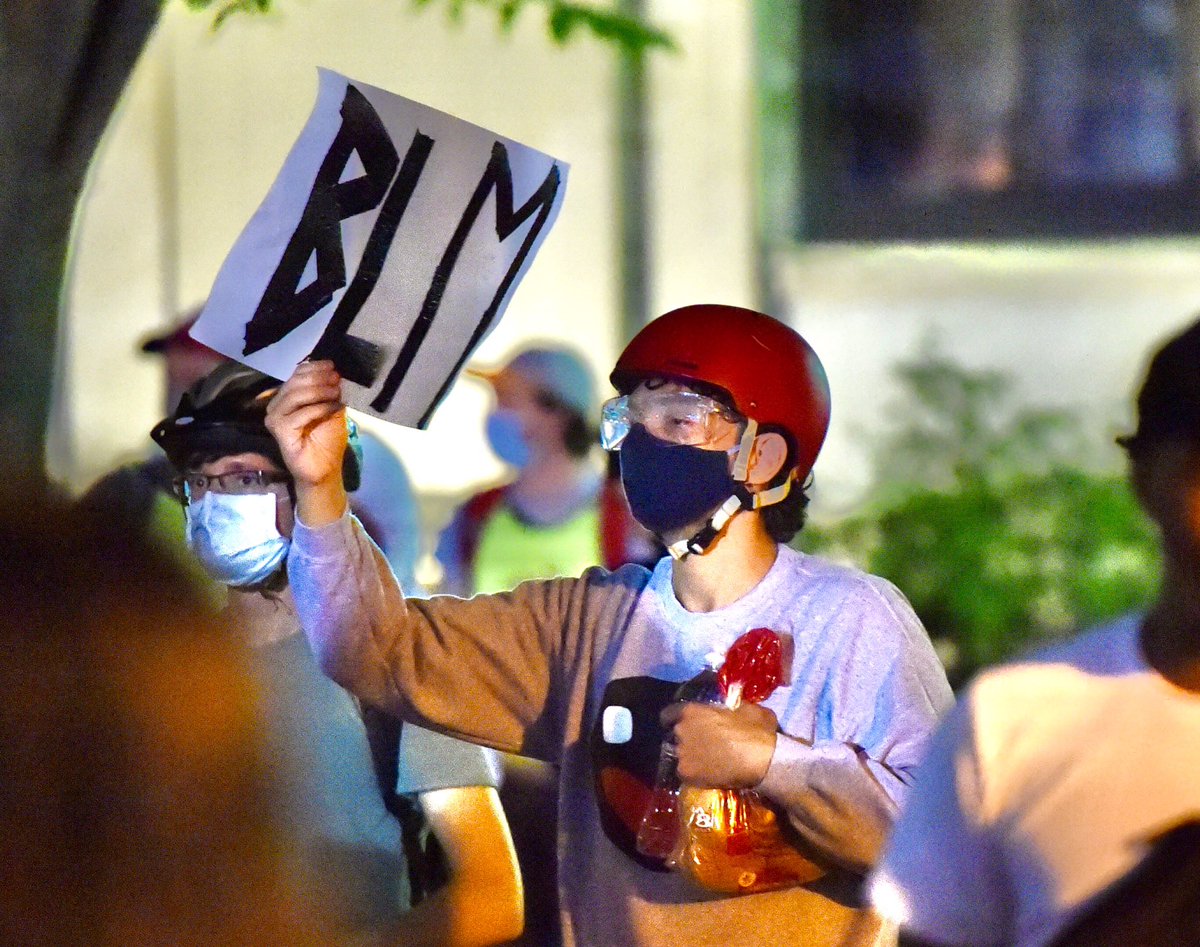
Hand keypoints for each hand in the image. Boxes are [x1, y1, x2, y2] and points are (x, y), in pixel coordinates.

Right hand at [265, 360, 348, 525]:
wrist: (325, 468)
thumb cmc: (327, 440)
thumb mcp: (332, 409)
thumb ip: (329, 391)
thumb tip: (333, 372)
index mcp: (288, 398)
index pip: (297, 375)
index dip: (315, 368)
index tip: (333, 366)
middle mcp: (277, 405)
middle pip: (295, 383)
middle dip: (318, 378)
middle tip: (336, 380)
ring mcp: (275, 418)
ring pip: (295, 396)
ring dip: (318, 392)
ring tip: (336, 393)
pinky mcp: (279, 431)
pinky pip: (299, 414)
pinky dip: (319, 409)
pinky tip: (333, 408)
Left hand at [660, 701, 778, 788]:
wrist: (762, 761)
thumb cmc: (756, 731)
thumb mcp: (749, 709)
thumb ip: (733, 707)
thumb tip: (735, 709)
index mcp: (692, 711)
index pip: (669, 714)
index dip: (674, 720)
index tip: (683, 725)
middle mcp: (681, 730)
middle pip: (676, 735)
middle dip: (687, 739)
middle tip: (703, 745)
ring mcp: (682, 753)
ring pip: (680, 755)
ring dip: (690, 757)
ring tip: (706, 763)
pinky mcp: (686, 773)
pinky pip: (685, 773)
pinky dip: (694, 774)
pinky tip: (707, 775)